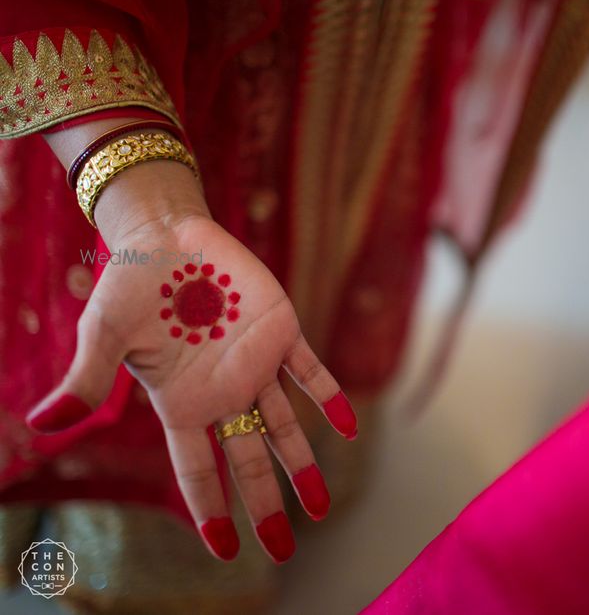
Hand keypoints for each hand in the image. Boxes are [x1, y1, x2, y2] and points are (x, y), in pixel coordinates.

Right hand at [25, 161, 356, 564]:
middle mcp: (222, 391)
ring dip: (302, 463)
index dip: (209, 508)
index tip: (224, 550)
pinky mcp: (280, 330)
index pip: (197, 468)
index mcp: (180, 401)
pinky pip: (310, 371)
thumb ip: (87, 380)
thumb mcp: (102, 334)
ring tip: (321, 507)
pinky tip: (347, 427)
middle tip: (283, 549)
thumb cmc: (129, 286)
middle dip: (265, 505)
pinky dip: (328, 396)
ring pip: (284, 426)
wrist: (167, 236)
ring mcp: (254, 364)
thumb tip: (44, 425)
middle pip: (247, 460)